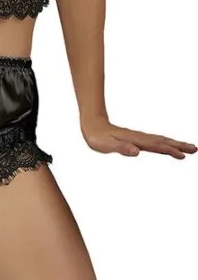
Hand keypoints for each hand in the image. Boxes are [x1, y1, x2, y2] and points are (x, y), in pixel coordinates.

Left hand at [80, 115, 197, 158]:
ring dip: (175, 144)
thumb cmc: (97, 137)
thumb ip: (121, 148)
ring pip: (160, 141)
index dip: (169, 150)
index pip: (155, 145)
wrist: (91, 125)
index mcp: (134, 140)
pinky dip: (165, 144)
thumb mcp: (106, 145)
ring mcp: (138, 138)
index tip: (182, 154)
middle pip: (162, 141)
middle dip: (179, 145)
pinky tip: (169, 147)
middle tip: (195, 149)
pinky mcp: (136, 140)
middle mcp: (139, 138)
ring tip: (189, 148)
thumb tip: (137, 152)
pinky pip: (154, 143)